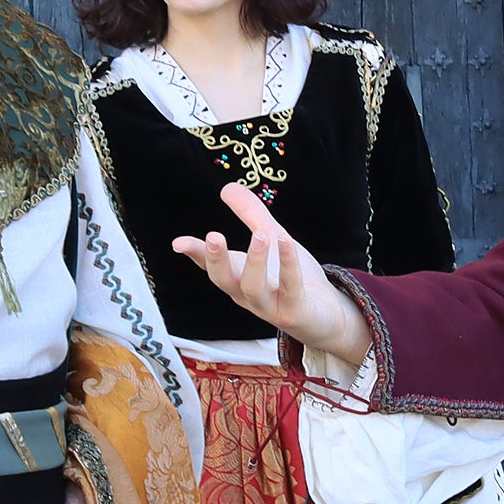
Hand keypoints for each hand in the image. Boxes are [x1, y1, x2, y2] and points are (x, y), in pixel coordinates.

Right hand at [170, 184, 375, 365]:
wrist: (325, 316)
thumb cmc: (292, 280)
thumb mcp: (272, 239)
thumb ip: (250, 215)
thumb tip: (226, 187)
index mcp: (238, 277)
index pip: (211, 266)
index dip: (196, 254)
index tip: (179, 242)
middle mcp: (248, 294)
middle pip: (225, 281)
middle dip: (217, 260)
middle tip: (213, 236)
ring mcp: (270, 306)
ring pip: (253, 288)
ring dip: (254, 262)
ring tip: (259, 235)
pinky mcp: (295, 311)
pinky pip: (289, 288)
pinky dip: (288, 265)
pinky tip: (286, 242)